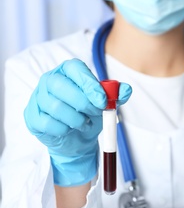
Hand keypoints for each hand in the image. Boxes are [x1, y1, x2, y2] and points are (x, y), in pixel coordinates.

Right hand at [24, 59, 131, 185]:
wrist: (77, 138)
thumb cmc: (89, 114)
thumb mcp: (105, 104)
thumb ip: (116, 95)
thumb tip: (126, 90)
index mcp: (68, 71)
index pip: (74, 68)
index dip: (89, 83)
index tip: (103, 100)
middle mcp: (49, 80)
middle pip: (60, 86)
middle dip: (83, 102)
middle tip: (96, 113)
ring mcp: (38, 98)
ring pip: (55, 107)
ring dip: (76, 119)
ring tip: (84, 123)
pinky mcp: (32, 117)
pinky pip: (48, 123)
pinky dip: (64, 130)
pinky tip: (69, 130)